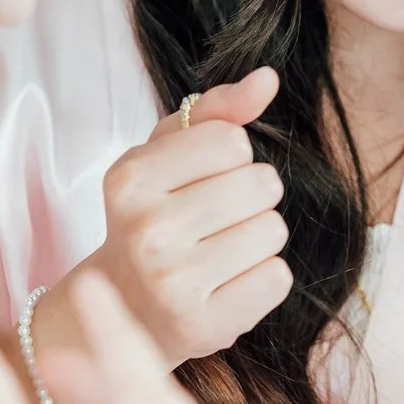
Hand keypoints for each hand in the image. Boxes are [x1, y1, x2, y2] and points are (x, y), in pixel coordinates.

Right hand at [58, 68, 288, 366]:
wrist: (125, 307)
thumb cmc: (153, 217)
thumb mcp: (167, 155)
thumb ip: (219, 111)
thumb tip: (268, 79)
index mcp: (130, 178)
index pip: (233, 141)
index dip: (230, 159)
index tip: (199, 182)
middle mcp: (146, 229)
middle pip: (261, 184)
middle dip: (251, 199)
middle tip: (213, 222)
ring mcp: (173, 283)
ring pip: (274, 230)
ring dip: (259, 238)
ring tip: (220, 252)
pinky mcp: (203, 325)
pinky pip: (277, 278)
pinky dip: (263, 278)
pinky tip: (228, 284)